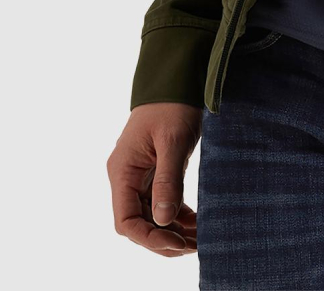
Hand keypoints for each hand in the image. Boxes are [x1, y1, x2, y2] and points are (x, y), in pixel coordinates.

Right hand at [107, 103, 201, 255]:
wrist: (176, 78)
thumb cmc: (172, 104)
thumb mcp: (173, 141)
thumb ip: (167, 181)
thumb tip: (163, 221)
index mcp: (122, 171)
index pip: (126, 221)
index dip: (149, 238)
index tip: (177, 243)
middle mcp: (126, 177)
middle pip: (138, 224)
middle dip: (163, 240)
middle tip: (194, 247)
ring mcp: (140, 176)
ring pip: (151, 216)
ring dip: (172, 231)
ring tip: (200, 239)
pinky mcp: (155, 172)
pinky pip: (161, 203)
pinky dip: (177, 216)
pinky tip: (196, 223)